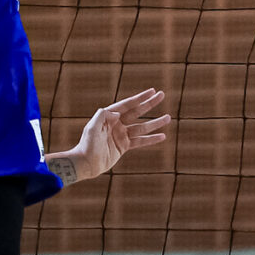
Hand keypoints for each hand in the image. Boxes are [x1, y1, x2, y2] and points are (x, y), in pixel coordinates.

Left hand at [43, 89, 171, 183]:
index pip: (127, 104)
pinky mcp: (124, 146)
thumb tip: (118, 113)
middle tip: (162, 95)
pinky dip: (152, 139)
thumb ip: (102, 116)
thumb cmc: (87, 144)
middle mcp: (117, 124)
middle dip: (149, 104)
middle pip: (137, 112)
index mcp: (109, 116)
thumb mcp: (92, 127)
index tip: (152, 91)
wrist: (86, 163)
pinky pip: (140, 141)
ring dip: (155, 122)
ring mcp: (121, 135)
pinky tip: (162, 136)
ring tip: (168, 117)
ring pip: (142, 127)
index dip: (140, 97)